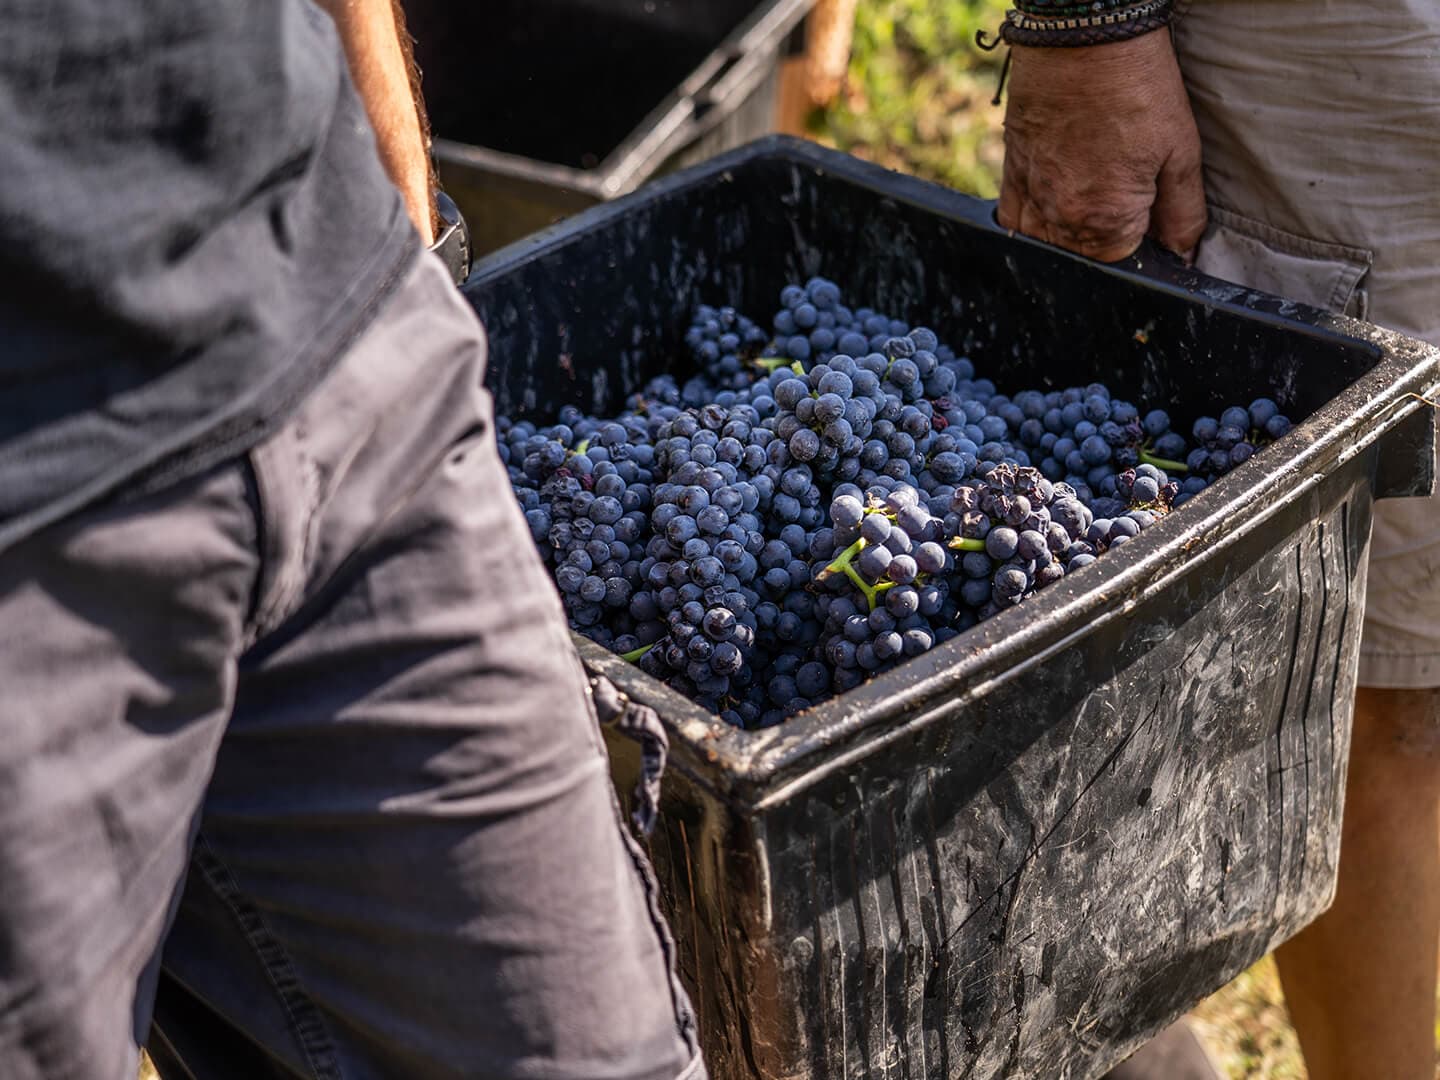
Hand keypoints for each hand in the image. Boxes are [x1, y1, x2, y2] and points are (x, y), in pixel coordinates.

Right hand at [997, 30, 1205, 262]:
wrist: (1084, 35)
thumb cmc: (1138, 88)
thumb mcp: (1181, 152)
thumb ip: (1184, 214)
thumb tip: (1182, 254)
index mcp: (1106, 219)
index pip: (1123, 264)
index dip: (1143, 246)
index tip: (1152, 218)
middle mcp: (1061, 218)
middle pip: (1084, 258)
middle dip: (1107, 238)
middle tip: (1126, 188)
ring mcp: (1031, 198)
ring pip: (1048, 243)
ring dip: (1071, 230)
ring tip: (1095, 187)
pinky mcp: (1011, 173)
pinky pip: (1015, 219)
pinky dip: (1034, 219)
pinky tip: (1056, 200)